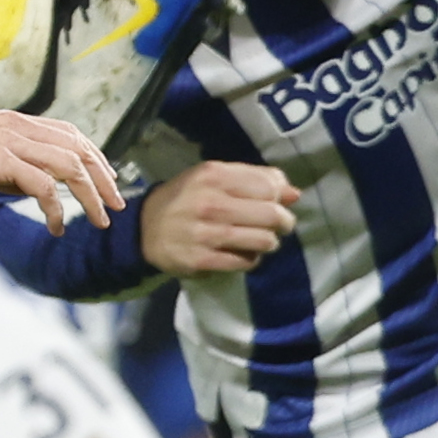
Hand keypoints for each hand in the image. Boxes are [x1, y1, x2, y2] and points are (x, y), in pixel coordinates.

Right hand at [0, 111, 121, 228]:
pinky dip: (56, 208)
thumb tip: (34, 188)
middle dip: (103, 179)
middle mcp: (17, 126)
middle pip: (78, 148)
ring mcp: (9, 141)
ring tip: (99, 221)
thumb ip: (9, 171)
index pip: (70, 135)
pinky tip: (55, 227)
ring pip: (69, 165)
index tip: (109, 182)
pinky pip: (42, 185)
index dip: (95, 157)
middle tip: (116, 206)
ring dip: (90, 196)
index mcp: (14, 122)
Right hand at [140, 162, 301, 274]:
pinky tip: (245, 254)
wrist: (144, 229)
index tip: (278, 203)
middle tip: (281, 226)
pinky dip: (252, 259)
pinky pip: (245, 262)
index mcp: (213, 176)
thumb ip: (253, 179)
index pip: (268, 186)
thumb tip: (294, 193)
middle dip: (284, 222)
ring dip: (269, 242)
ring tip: (263, 240)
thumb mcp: (213, 177)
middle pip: (270, 214)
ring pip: (263, 241)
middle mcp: (209, 203)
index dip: (281, 196)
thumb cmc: (186, 198)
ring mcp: (205, 234)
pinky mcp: (201, 260)